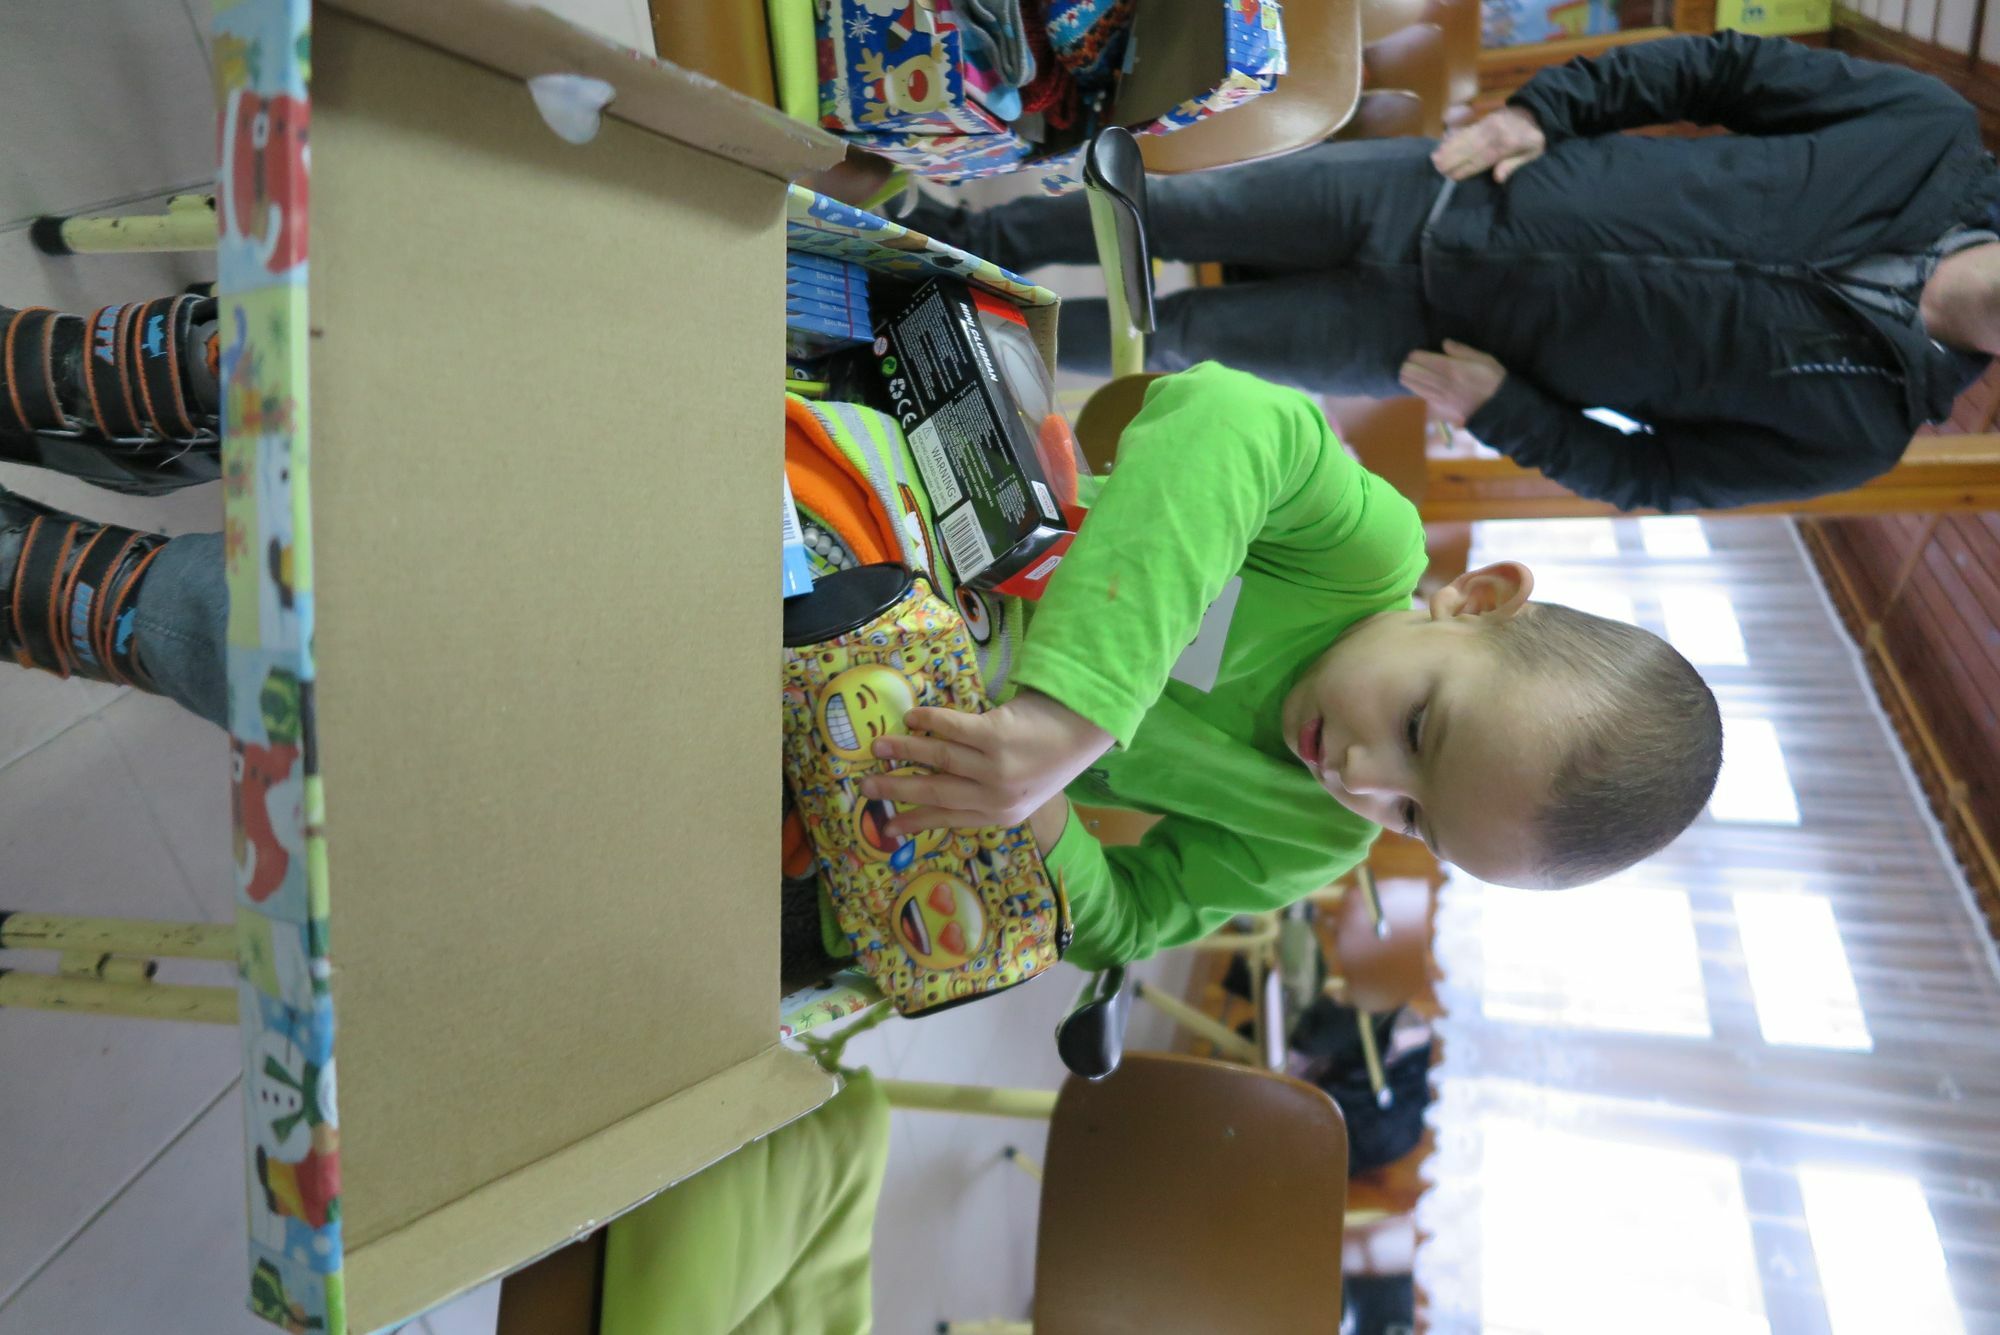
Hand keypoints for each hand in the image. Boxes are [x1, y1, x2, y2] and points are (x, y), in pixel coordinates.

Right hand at [859, 689, 1112, 836]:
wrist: (1082, 730)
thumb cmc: (1047, 758)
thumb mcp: (1019, 791)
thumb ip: (984, 795)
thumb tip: (933, 793)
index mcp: (1001, 815)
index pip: (948, 819)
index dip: (914, 822)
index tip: (886, 828)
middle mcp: (997, 796)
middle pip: (935, 792)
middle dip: (897, 790)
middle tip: (865, 786)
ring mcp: (996, 767)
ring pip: (938, 759)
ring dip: (904, 751)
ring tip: (878, 746)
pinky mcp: (997, 736)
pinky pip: (952, 728)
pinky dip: (928, 722)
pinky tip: (911, 719)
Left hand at [1399, 340, 1506, 426]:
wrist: (1499, 408)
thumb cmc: (1494, 380)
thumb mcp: (1484, 359)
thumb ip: (1463, 351)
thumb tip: (1444, 343)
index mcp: (1453, 368)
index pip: (1427, 361)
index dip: (1416, 357)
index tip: (1411, 354)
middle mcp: (1443, 382)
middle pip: (1418, 374)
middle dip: (1408, 368)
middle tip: (1403, 363)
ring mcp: (1442, 396)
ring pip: (1418, 387)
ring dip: (1408, 380)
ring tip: (1401, 373)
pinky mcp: (1443, 407)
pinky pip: (1425, 397)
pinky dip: (1416, 390)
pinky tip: (1411, 387)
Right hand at [1430, 106, 1545, 183]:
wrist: (1536, 112)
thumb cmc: (1535, 138)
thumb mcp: (1533, 153)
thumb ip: (1514, 164)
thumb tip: (1498, 178)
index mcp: (1508, 144)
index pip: (1483, 159)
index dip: (1466, 168)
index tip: (1451, 177)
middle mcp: (1495, 133)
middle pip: (1470, 148)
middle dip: (1452, 158)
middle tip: (1436, 168)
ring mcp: (1488, 124)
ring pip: (1466, 138)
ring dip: (1449, 148)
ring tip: (1434, 158)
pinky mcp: (1484, 120)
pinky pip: (1467, 130)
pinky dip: (1454, 137)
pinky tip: (1443, 143)